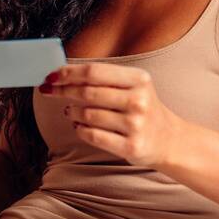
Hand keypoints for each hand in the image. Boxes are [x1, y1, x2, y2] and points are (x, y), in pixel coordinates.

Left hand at [38, 63, 184, 166]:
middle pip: (88, 92)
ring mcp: (135, 125)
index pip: (94, 72)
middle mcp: (139, 100)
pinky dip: (80, 130)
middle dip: (63, 90)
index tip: (51, 75)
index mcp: (139, 79)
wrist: (168, 139)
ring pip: (88, 115)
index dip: (68, 73)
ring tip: (71, 111)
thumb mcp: (132, 86)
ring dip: (72, 112)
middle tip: (50, 91)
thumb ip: (103, 77)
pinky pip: (93, 135)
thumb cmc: (141, 108)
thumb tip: (61, 73)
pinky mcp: (130, 147)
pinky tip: (79, 126)